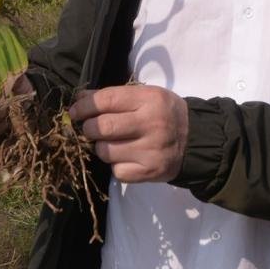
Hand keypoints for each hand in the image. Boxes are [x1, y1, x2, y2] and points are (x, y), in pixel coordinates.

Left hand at [70, 84, 187, 182]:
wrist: (195, 140)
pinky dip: (116, 165)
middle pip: (102, 127)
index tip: (74, 111)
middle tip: (90, 129)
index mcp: (150, 99)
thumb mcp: (146, 96)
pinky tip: (126, 158)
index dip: (85, 106)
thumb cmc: (164, 114)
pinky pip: (116, 171)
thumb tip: (79, 100)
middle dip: (88, 128)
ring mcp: (151, 150)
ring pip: (105, 151)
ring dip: (101, 147)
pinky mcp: (149, 172)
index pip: (107, 100)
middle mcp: (151, 124)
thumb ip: (114, 96)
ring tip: (112, 143)